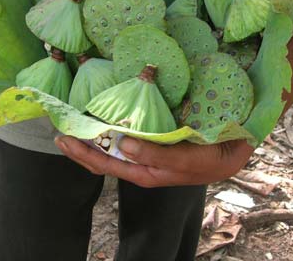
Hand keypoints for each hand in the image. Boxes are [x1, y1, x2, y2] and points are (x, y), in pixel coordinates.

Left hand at [54, 135, 253, 187]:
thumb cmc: (208, 160)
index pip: (105, 165)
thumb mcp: (182, 160)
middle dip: (81, 147)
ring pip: (113, 147)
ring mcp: (146, 152)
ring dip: (94, 138)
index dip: (83, 154)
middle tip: (61, 132)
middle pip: (104, 158)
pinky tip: (105, 119)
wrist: (231, 152)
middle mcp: (141, 163)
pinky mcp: (154, 141)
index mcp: (144, 173)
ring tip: (76, 125)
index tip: (65, 139)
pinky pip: (127, 135)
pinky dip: (112, 129)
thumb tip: (121, 144)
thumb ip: (154, 155)